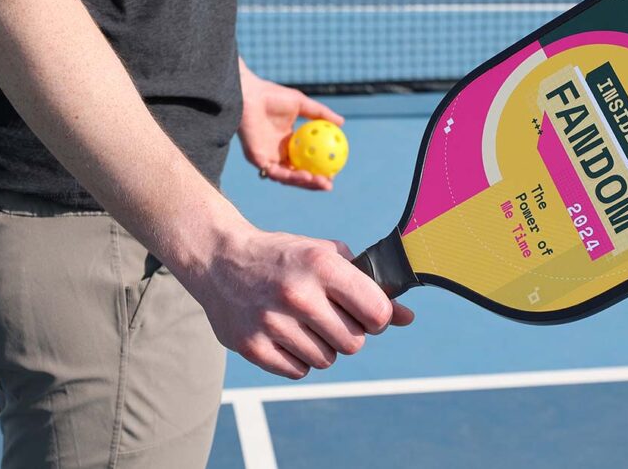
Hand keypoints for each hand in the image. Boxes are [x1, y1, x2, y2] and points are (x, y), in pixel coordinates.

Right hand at [192, 222, 414, 378]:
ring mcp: (272, 323)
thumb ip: (369, 286)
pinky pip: (298, 371)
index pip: (377, 313)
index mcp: (321, 265)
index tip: (365, 312)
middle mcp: (297, 294)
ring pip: (326, 360)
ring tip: (303, 322)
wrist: (221, 259)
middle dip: (349, 333)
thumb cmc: (285, 257)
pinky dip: (298, 358)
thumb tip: (406, 317)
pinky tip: (285, 334)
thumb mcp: (327, 256)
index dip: (378, 317)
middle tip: (329, 316)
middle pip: (354, 343)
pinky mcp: (251, 346)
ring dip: (322, 346)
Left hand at [239, 60, 344, 189]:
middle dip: (314, 183)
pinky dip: (292, 176)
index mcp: (287, 143)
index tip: (335, 171)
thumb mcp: (303, 104)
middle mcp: (277, 154)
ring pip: (288, 178)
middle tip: (330, 184)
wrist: (249, 95)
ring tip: (322, 183)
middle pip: (297, 175)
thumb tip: (342, 123)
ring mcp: (267, 158)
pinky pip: (276, 172)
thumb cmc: (272, 96)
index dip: (319, 169)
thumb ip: (321, 114)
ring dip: (305, 183)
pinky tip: (307, 175)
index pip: (305, 162)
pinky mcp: (257, 160)